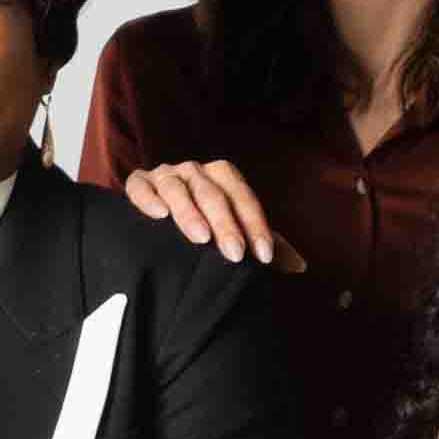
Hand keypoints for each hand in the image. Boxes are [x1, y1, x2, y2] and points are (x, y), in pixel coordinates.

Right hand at [121, 158, 284, 267]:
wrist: (156, 227)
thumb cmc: (203, 229)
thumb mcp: (235, 235)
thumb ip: (265, 246)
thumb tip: (300, 266)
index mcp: (221, 177)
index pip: (242, 197)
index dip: (255, 225)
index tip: (264, 257)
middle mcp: (194, 171)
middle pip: (212, 193)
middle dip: (226, 224)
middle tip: (235, 254)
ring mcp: (165, 175)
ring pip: (178, 188)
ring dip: (190, 212)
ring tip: (201, 238)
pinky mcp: (137, 184)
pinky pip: (140, 186)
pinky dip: (149, 199)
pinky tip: (158, 216)